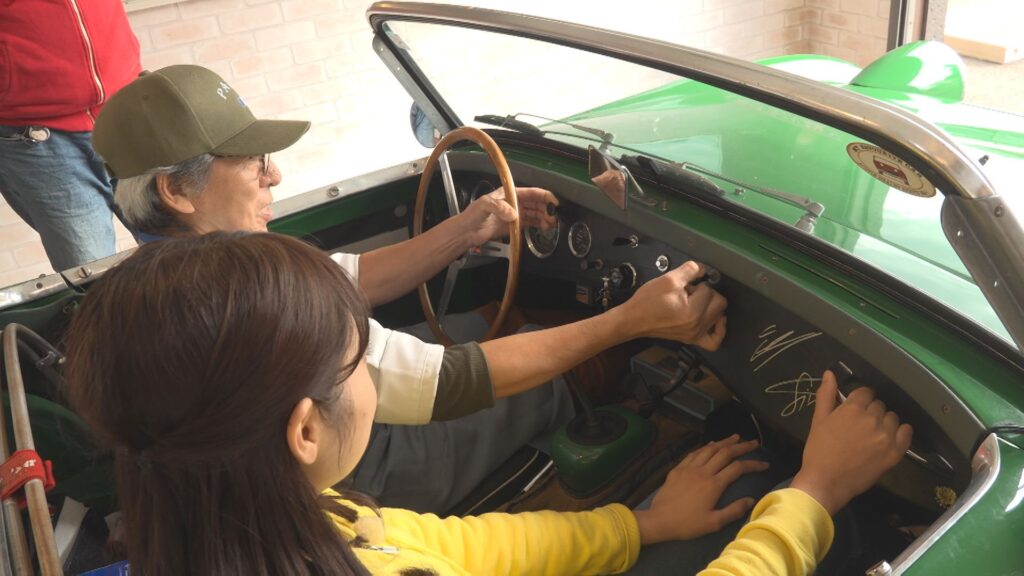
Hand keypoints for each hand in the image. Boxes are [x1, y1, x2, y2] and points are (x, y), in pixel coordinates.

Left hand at [459, 187, 558, 246]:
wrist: (466, 232)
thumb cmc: (472, 215)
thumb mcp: (483, 205)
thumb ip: (498, 207)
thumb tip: (514, 214)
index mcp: (508, 194)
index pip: (531, 192)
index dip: (544, 196)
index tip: (554, 202)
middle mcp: (513, 203)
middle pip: (535, 203)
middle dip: (546, 208)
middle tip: (554, 217)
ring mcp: (514, 215)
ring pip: (534, 213)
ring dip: (544, 217)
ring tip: (551, 224)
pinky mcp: (513, 226)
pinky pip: (529, 223)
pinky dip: (538, 224)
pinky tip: (545, 227)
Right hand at [618, 261, 726, 349]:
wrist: (634, 319)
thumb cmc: (648, 300)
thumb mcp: (668, 279)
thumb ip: (690, 270)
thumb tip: (704, 269)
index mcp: (692, 312)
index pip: (709, 290)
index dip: (697, 284)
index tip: (684, 286)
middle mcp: (697, 326)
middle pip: (719, 303)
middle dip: (706, 294)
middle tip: (689, 293)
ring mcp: (695, 335)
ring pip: (719, 316)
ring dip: (709, 306)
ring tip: (694, 303)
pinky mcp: (692, 340)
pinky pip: (715, 340)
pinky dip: (719, 329)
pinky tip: (715, 320)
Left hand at [634, 435, 767, 544]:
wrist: (659, 520)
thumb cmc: (688, 524)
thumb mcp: (714, 523)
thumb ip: (733, 511)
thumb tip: (751, 500)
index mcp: (714, 484)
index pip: (738, 468)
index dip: (753, 464)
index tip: (765, 464)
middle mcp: (703, 471)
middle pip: (725, 453)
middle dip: (741, 446)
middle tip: (753, 442)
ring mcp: (689, 468)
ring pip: (709, 449)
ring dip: (724, 442)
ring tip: (735, 437)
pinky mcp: (678, 468)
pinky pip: (694, 453)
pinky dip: (705, 446)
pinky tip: (710, 444)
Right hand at [791, 371, 912, 514]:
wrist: (826, 482)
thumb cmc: (818, 450)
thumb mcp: (818, 420)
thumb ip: (826, 395)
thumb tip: (830, 373)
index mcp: (852, 408)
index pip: (866, 392)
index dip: (860, 400)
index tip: (854, 411)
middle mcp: (872, 418)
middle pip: (879, 405)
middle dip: (871, 412)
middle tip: (860, 426)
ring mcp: (885, 436)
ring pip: (892, 418)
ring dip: (884, 422)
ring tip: (873, 435)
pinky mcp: (894, 453)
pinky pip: (906, 433)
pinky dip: (901, 432)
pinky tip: (891, 437)